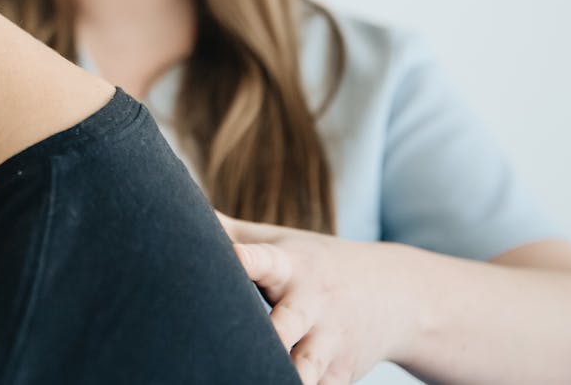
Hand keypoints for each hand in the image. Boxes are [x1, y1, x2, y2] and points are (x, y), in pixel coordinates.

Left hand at [217, 213, 416, 384]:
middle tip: (244, 342)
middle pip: (287, 322)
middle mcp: (311, 303)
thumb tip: (175, 204)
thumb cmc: (317, 262)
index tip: (232, 255)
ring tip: (266, 377)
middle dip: (272, 333)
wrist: (395, 292)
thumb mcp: (280, 242)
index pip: (265, 259)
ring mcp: (328, 340)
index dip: (246, 258)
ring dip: (293, 375)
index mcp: (290, 266)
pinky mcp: (340, 371)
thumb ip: (230, 232)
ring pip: (308, 365)